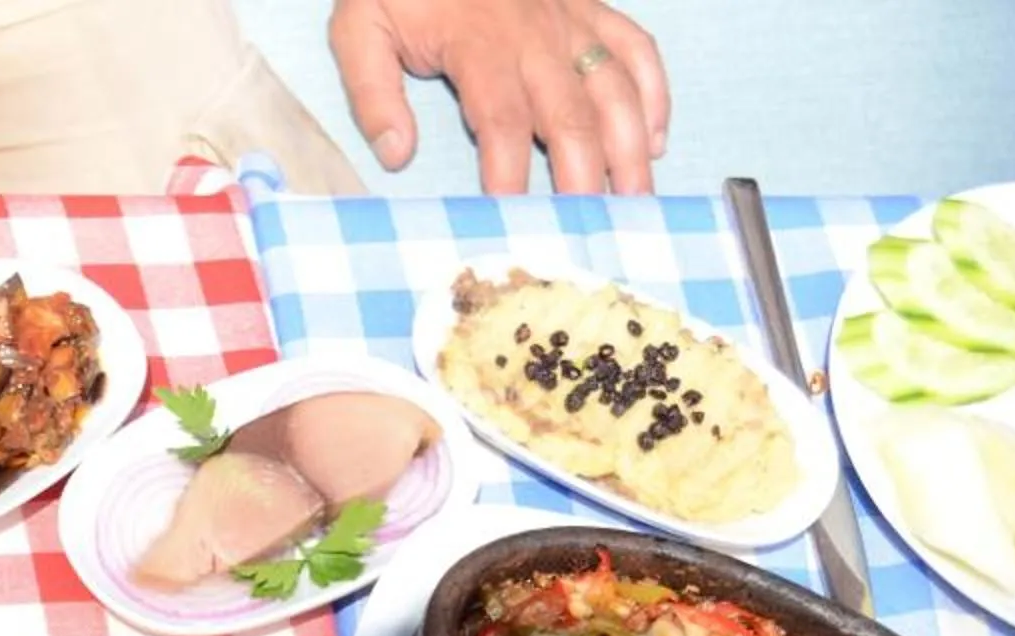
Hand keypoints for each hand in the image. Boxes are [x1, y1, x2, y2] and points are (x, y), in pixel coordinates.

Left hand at [329, 0, 668, 195]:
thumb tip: (397, 154)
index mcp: (479, 44)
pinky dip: (654, 93)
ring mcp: (569, 20)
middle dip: (582, 179)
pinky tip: (654, 140)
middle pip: (570, 116)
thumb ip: (372, 92)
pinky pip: (635, 48)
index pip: (501, 120)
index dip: (509, 173)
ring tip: (634, 203)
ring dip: (629, 148)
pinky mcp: (589, 7)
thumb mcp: (359, 26)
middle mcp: (535, 35)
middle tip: (586, 233)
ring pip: (614, 89)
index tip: (510, 218)